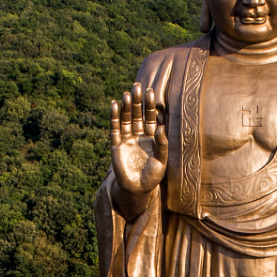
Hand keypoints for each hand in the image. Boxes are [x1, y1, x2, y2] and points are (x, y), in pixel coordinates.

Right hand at [110, 83, 168, 198]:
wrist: (137, 190)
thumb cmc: (152, 176)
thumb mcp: (161, 161)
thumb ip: (162, 144)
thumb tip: (162, 127)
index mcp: (151, 137)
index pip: (151, 117)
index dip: (150, 105)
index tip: (150, 91)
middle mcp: (139, 135)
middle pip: (137, 114)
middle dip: (137, 101)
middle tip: (137, 86)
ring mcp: (127, 139)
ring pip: (126, 119)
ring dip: (126, 107)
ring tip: (127, 94)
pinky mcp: (116, 145)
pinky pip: (115, 128)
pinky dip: (114, 117)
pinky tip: (114, 105)